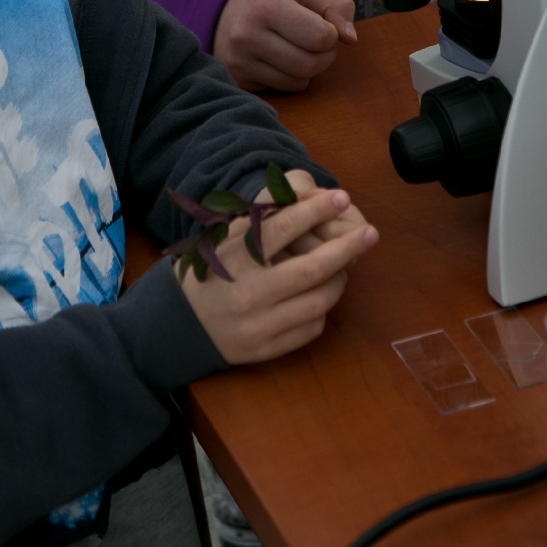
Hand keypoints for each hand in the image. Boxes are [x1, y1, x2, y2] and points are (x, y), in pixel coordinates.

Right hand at [178, 185, 377, 363]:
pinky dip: (322, 310)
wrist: (177, 325)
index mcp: (235, 257)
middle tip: (370, 232)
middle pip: (311, 269)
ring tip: (344, 265)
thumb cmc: (209, 271)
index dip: (316, 209)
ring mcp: (258, 325)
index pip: (284, 227)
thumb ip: (259, 220)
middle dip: (346, 247)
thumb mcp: (224, 238)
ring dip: (338, 280)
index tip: (342, 196)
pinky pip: (310, 329)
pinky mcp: (266, 350)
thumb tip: (305, 197)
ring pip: (318, 302)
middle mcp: (248, 291)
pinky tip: (320, 294)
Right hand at [214, 0, 355, 92]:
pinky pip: (283, 91)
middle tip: (316, 40)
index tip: (321, 23)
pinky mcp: (238, 81)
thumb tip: (351, 39)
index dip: (331, 32)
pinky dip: (291, 78)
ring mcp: (239, 62)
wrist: (223, 6)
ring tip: (296, 47)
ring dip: (309, 68)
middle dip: (324, 55)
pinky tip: (279, 59)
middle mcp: (247, 36)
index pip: (321, 37)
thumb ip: (336, 5)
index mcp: (266, 7)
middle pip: (311, 65)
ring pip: (299, 82)